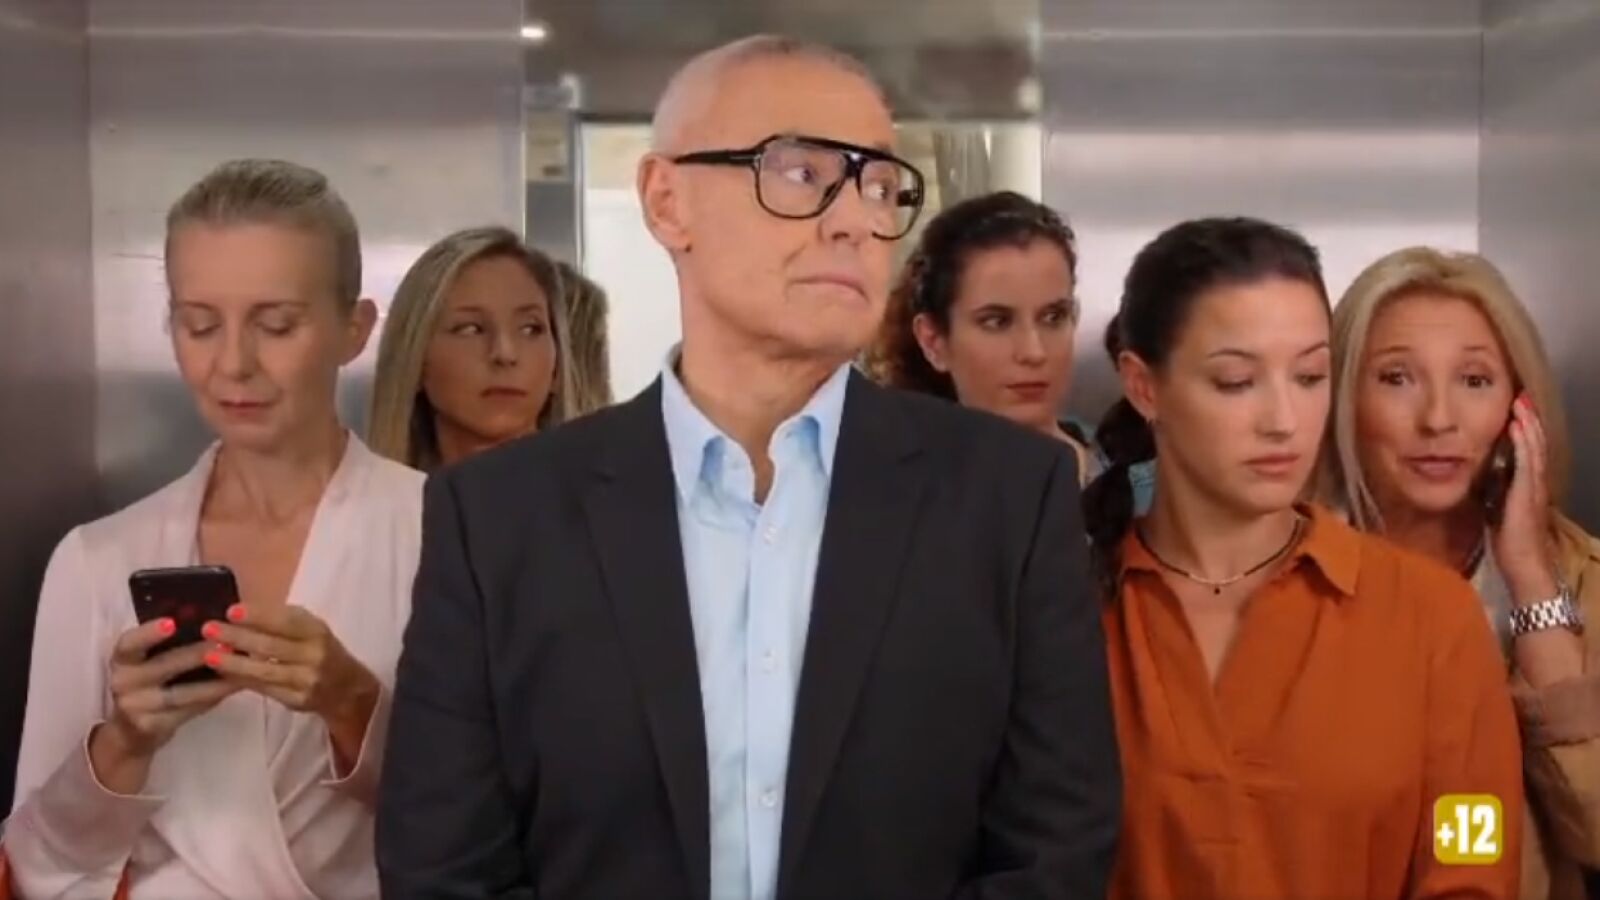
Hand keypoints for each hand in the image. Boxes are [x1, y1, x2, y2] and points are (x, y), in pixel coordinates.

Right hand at [91, 618, 240, 791]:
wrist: (130, 732)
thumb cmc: (147, 684)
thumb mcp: (147, 662)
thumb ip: (170, 644)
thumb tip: (214, 622)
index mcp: (122, 659)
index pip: (129, 643)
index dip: (149, 633)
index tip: (172, 622)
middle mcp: (123, 682)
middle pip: (163, 666)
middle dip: (197, 654)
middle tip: (227, 643)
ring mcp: (135, 707)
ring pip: (180, 693)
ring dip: (214, 682)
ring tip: (239, 669)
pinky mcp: (152, 726)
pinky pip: (188, 711)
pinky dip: (212, 699)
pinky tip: (232, 689)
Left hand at [202, 604, 378, 728]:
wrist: (346, 688)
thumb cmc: (318, 649)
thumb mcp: (309, 629)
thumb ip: (281, 622)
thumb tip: (236, 616)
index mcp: (317, 631)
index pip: (286, 620)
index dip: (258, 615)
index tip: (231, 611)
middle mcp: (314, 655)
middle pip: (272, 646)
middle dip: (238, 637)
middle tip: (208, 629)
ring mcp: (306, 680)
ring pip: (265, 671)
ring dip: (234, 663)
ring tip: (209, 656)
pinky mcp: (297, 701)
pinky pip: (264, 689)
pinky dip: (242, 680)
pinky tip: (223, 673)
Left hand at [1490, 394, 1559, 603]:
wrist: (1524, 565)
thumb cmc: (1509, 541)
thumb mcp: (1497, 508)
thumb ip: (1493, 491)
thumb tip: (1481, 476)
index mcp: (1527, 485)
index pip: (1527, 450)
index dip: (1523, 429)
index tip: (1515, 408)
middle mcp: (1534, 482)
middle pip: (1534, 443)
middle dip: (1527, 419)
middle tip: (1520, 395)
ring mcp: (1533, 487)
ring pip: (1533, 448)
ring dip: (1527, 423)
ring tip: (1520, 402)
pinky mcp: (1527, 494)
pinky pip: (1527, 463)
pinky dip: (1523, 443)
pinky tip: (1517, 427)